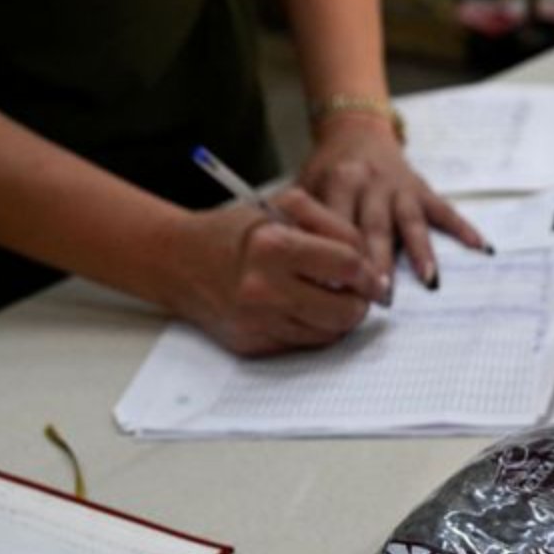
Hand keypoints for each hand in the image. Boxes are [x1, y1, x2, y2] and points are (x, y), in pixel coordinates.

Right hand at [163, 187, 384, 355]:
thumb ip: (333, 227)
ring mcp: (257, 322)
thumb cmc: (237, 232)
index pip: (346, 265)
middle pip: (344, 311)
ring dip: (338, 318)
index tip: (374, 278)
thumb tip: (370, 268)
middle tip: (357, 293)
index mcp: (273, 246)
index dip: (369, 274)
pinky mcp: (252, 344)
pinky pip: (303, 344)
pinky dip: (312, 328)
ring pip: (329, 334)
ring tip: (327, 298)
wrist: (179, 261)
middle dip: (359, 303)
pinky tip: (302, 310)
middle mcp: (264, 288)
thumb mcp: (282, 208)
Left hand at [298, 112, 486, 290]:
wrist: (355, 131)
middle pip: (375, 228)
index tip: (339, 288)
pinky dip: (463, 228)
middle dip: (378, 263)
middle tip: (382, 296)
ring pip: (410, 222)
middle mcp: (371, 183)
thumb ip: (303, 219)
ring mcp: (400, 187)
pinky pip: (444, 210)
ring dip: (420, 251)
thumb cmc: (327, 170)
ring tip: (429, 280)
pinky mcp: (422, 189)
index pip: (339, 224)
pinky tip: (480, 247)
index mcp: (338, 181)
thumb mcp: (305, 185)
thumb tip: (298, 265)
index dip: (339, 256)